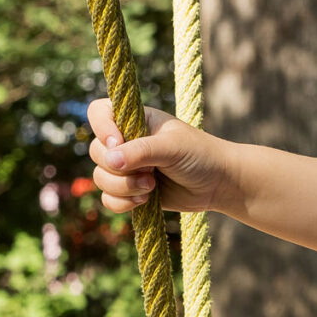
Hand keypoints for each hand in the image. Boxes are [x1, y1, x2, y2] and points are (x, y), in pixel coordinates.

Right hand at [87, 99, 232, 215]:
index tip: (118, 143)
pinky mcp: (131, 191)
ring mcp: (128, 167)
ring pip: (101, 178)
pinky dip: (122, 203)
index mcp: (134, 120)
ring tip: (151, 188)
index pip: (98, 112)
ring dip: (123, 188)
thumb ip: (140, 151)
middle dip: (119, 169)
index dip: (102, 128)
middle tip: (150, 173)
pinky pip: (109, 199)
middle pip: (97, 152)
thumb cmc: (200, 155)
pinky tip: (145, 201)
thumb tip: (110, 161)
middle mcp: (126, 141)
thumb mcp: (171, 148)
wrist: (219, 184)